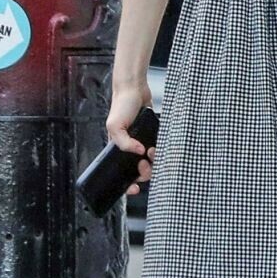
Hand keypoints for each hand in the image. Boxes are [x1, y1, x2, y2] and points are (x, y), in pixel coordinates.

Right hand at [106, 79, 154, 196]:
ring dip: (154, 161)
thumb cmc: (121, 105)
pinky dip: (162, 151)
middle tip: (146, 162)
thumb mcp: (115, 125)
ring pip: (152, 162)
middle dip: (144, 172)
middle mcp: (131, 148)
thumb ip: (124, 142)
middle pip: (140, 171)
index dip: (127, 185)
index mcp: (118, 149)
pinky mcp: (154, 135)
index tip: (134, 189)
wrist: (135, 88)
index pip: (122, 173)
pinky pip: (160, 149)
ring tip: (153, 151)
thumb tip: (139, 153)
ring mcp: (143, 142)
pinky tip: (159, 146)